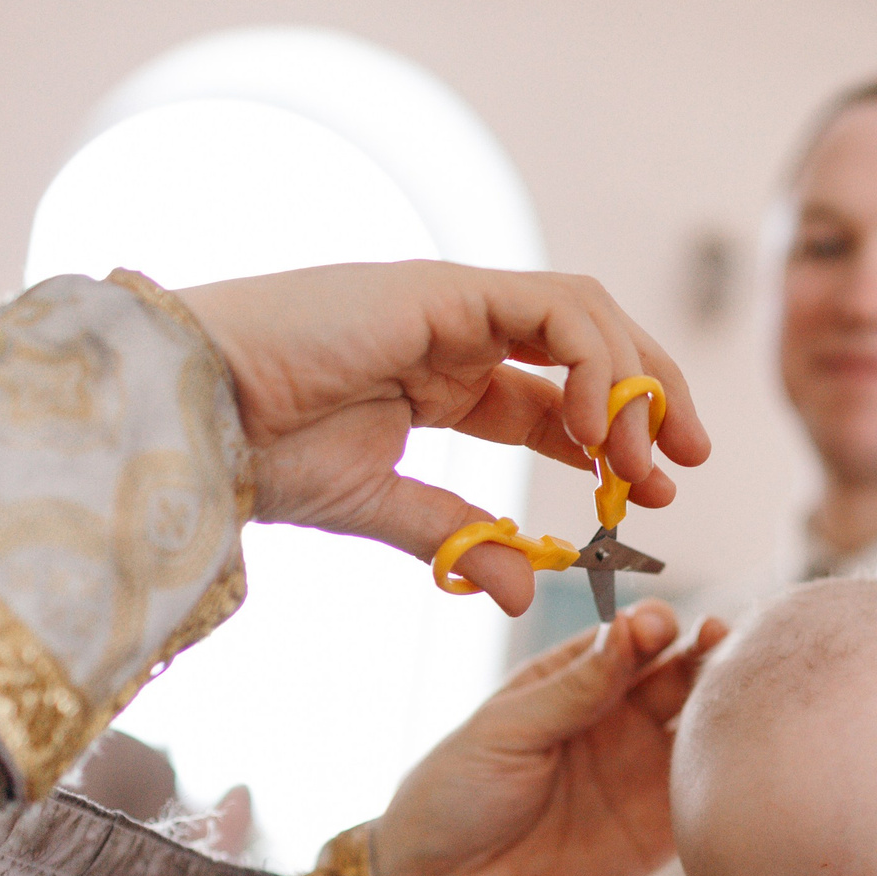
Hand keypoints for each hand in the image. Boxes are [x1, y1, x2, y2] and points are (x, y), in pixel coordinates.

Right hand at [177, 262, 711, 613]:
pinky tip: (593, 429)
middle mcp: (452, 329)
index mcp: (437, 376)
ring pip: (586, 315)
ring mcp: (450, 300)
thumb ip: (457, 539)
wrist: (190, 416)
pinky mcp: (445, 287)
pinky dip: (592, 363)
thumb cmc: (254, 455)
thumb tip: (526, 589)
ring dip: (631, 384)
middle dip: (648, 400)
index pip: (555, 394)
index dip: (611, 440)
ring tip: (645, 460)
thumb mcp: (378, 510)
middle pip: (588, 344)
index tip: (648, 494)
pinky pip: (555, 306)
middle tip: (686, 465)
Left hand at [375, 601, 724, 875]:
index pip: (634, 638)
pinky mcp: (660, 831)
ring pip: (706, 729)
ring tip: (740, 695)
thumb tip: (630, 627)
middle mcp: (620, 719)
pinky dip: (731, 776)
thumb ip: (574, 687)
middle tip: (717, 643)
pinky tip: (742, 759)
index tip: (657, 628)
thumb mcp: (507, 729)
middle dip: (706, 654)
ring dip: (728, 709)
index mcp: (576, 681)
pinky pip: (710, 797)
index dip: (653, 626)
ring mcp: (644, 773)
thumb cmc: (455, 794)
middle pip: (683, 673)